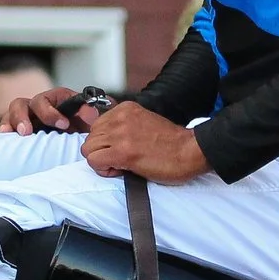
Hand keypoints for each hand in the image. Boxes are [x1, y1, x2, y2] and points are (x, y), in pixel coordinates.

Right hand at [4, 87, 105, 135]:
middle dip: (22, 117)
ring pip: (10, 114)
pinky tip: (6, 142)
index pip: (45, 101)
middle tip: (27, 132)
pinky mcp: (19, 131)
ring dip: (10, 124)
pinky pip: (7, 128)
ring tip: (13, 135)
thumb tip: (90, 113)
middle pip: (20, 104)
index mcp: (53, 100)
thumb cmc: (82, 127)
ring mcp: (25, 118)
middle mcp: (36, 107)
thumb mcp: (89, 120)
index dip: (50, 113)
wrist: (79, 141)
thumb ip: (90, 114)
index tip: (63, 125)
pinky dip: (5, 134)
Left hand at [79, 101, 209, 181]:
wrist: (190, 151)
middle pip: (90, 138)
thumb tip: (107, 142)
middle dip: (101, 152)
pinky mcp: (122, 151)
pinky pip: (94, 161)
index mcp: (126, 109)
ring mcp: (120, 133)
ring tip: (122, 165)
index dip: (105, 143)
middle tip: (121, 160)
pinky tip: (121, 169)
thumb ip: (124, 127)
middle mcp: (120, 117)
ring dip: (101, 161)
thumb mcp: (144, 124)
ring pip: (88, 149)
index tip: (121, 150)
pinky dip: (104, 170)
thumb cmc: (172, 144)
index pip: (96, 126)